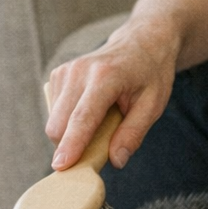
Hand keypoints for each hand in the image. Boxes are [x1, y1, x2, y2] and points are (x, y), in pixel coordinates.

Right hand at [45, 17, 179, 170]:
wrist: (141, 42)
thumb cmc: (150, 74)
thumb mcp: (153, 105)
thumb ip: (133, 134)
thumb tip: (116, 161)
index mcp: (106, 77)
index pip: (83, 117)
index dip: (72, 144)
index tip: (60, 166)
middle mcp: (79, 71)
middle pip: (60, 124)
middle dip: (71, 147)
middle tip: (98, 150)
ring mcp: (65, 71)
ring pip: (54, 121)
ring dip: (70, 134)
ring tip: (98, 124)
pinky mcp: (58, 75)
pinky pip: (54, 112)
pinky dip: (67, 121)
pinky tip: (89, 112)